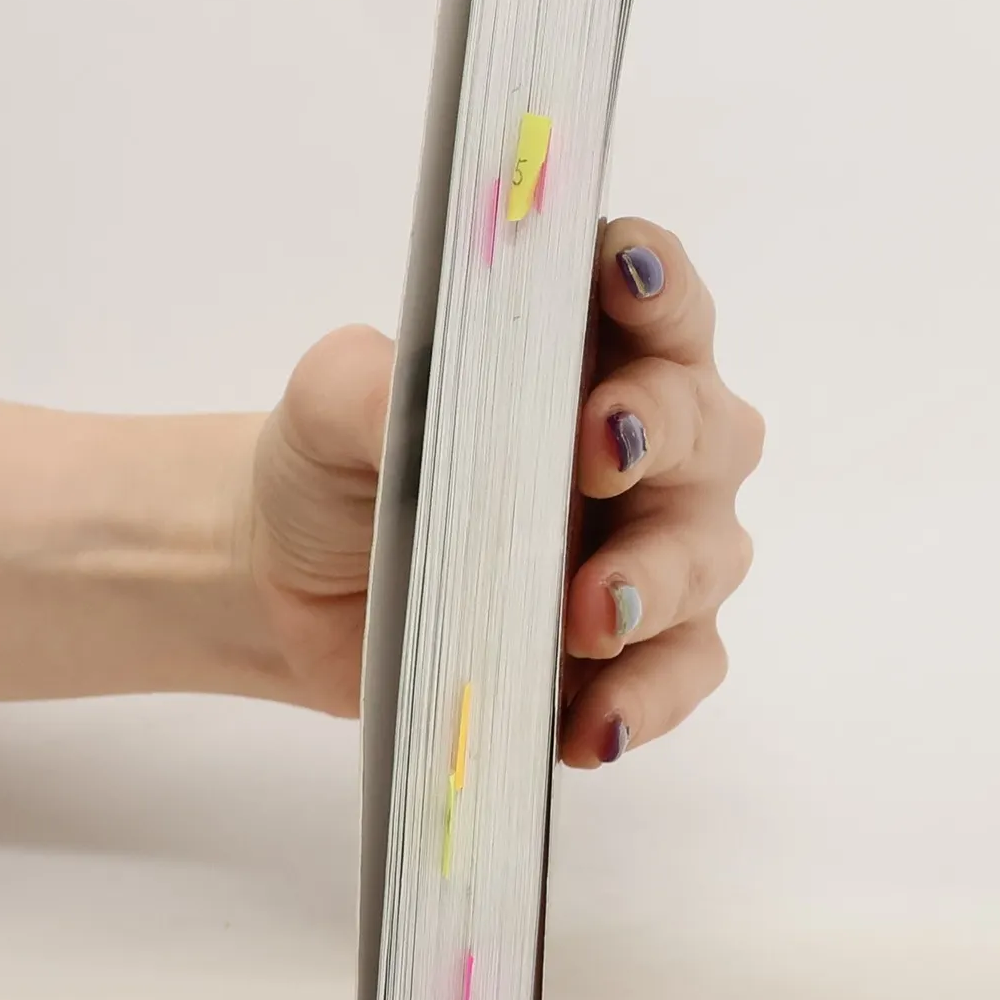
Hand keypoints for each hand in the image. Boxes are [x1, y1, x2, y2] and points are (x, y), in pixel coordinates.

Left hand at [247, 218, 762, 755]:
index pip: (659, 303)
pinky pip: (679, 674)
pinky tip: (590, 723)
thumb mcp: (327, 407)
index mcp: (596, 356)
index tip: (623, 276)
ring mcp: (654, 555)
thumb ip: (368, 384)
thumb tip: (412, 403)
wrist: (293, 584)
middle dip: (658, 433)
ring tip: (588, 615)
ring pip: (705, 559)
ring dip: (654, 582)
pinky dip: (645, 699)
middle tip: (595, 453)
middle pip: (705, 427)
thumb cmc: (339, 465)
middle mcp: (650, 448)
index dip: (658, 284)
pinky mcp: (630, 654)